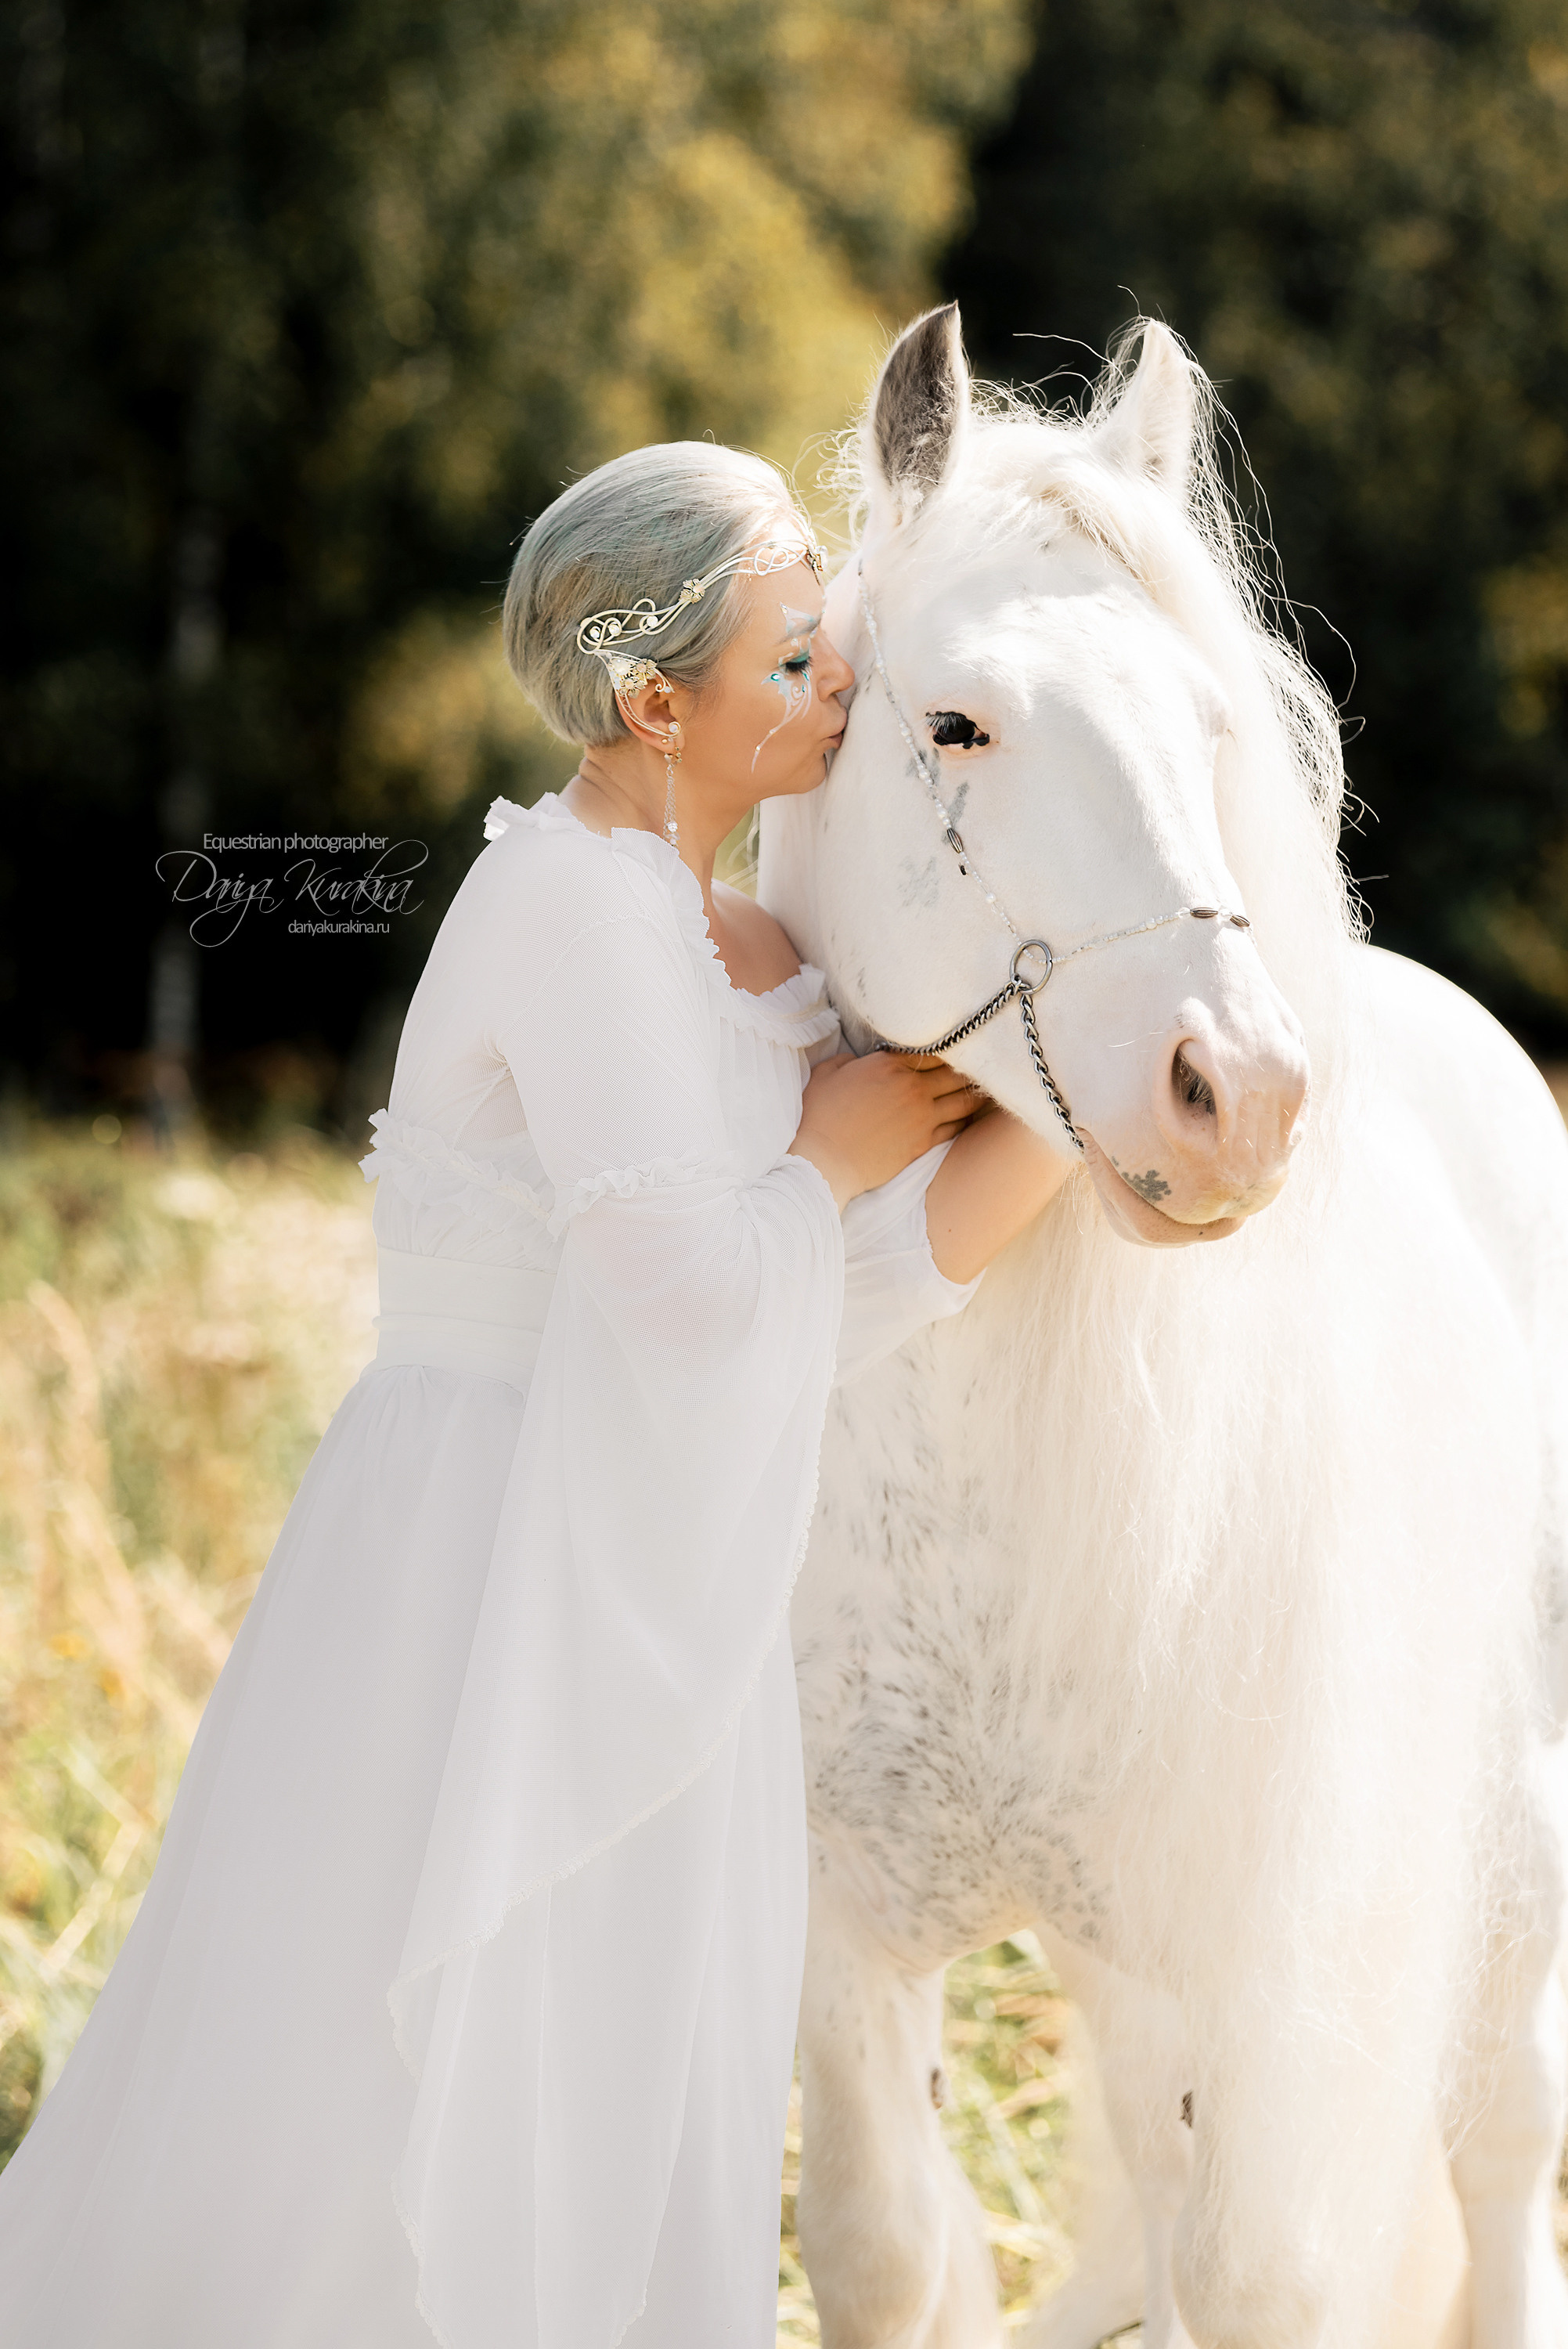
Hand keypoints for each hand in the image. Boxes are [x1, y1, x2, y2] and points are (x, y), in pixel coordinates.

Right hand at [788, 1050, 981, 1210]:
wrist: (823, 1160)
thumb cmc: (818, 1116)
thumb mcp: (827, 1072)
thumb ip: (850, 1059)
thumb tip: (861, 1061)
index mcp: (888, 1063)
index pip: (933, 1049)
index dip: (948, 1047)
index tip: (957, 1047)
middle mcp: (912, 1086)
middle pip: (956, 1072)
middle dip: (971, 1068)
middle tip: (984, 1066)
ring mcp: (922, 1116)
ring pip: (964, 1100)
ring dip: (977, 1094)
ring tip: (987, 1090)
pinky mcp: (924, 1142)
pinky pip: (956, 1127)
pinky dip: (966, 1119)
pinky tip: (970, 1116)